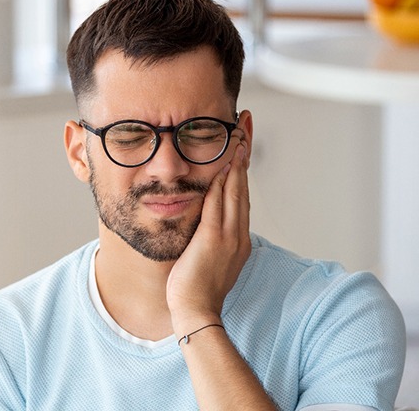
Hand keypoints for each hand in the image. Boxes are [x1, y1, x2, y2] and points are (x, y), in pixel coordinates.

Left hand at [166, 139, 250, 334]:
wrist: (196, 310)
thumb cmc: (198, 285)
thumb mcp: (211, 256)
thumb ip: (213, 235)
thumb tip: (208, 219)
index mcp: (238, 238)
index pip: (241, 196)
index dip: (243, 170)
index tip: (242, 148)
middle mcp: (238, 233)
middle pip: (243, 187)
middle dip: (244, 157)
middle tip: (245, 131)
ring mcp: (229, 236)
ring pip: (235, 192)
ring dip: (237, 163)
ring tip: (238, 138)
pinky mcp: (214, 239)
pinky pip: (218, 205)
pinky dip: (223, 183)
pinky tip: (224, 165)